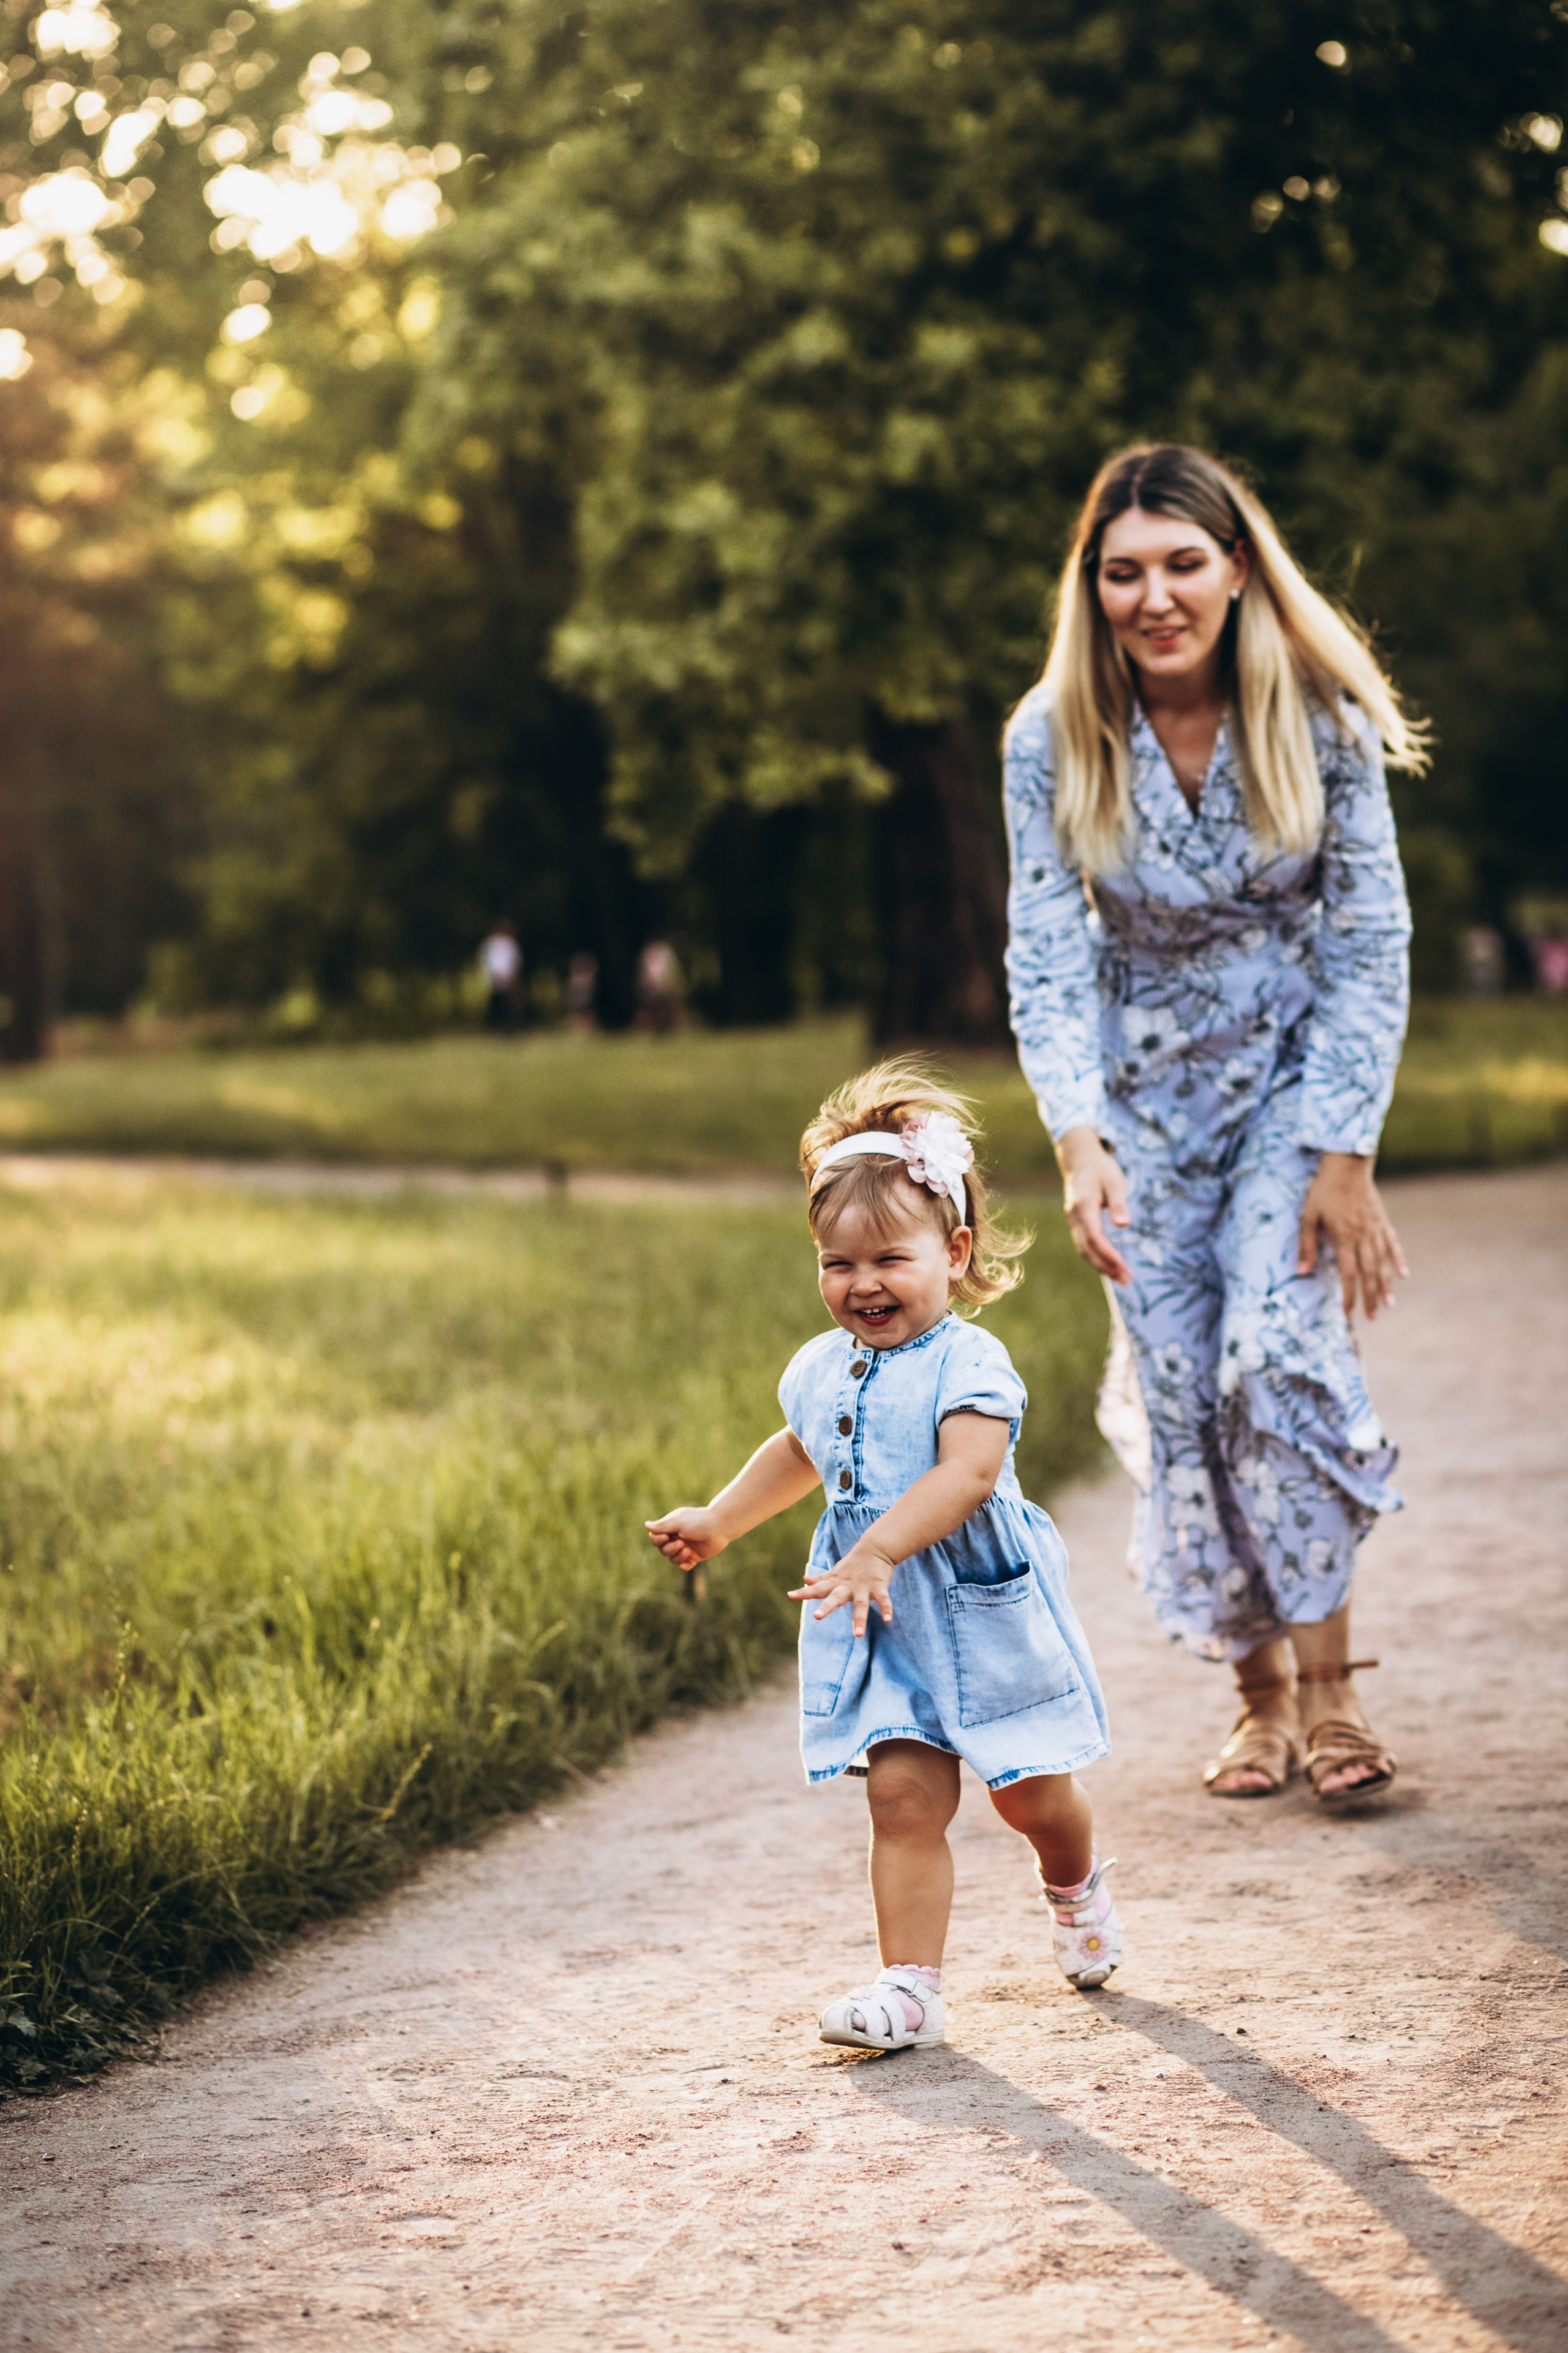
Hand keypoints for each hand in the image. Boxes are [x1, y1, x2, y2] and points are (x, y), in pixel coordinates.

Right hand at [645, 1507, 729, 1570]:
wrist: (720, 1527)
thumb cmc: (698, 1521)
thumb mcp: (678, 1522)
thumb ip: (662, 1526)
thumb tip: (646, 1525)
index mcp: (671, 1527)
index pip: (656, 1537)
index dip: (657, 1540)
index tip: (665, 1537)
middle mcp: (676, 1537)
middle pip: (662, 1549)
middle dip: (669, 1549)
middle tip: (681, 1543)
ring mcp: (685, 1547)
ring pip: (672, 1558)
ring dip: (677, 1556)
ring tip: (688, 1550)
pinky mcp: (695, 1556)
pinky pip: (684, 1565)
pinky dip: (684, 1565)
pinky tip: (687, 1564)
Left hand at [788, 1541, 895, 1637]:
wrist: (876, 1548)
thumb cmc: (853, 1564)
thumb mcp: (835, 1573)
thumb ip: (821, 1580)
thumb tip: (804, 1580)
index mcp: (836, 1584)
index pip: (817, 1589)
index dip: (804, 1592)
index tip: (790, 1595)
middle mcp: (847, 1586)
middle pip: (835, 1597)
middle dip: (827, 1607)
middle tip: (816, 1617)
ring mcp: (863, 1587)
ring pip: (860, 1604)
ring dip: (860, 1619)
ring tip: (858, 1635)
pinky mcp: (878, 1586)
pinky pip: (883, 1599)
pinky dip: (886, 1609)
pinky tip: (888, 1620)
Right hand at [1055, 1125, 1131, 1284]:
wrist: (1079, 1159)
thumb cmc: (1100, 1169)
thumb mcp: (1114, 1182)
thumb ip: (1119, 1203)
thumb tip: (1124, 1225)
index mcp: (1084, 1206)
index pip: (1095, 1238)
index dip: (1108, 1255)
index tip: (1124, 1266)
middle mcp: (1074, 1217)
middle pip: (1087, 1249)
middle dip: (1106, 1267)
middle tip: (1126, 1280)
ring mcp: (1073, 1221)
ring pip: (1084, 1250)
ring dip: (1101, 1266)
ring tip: (1121, 1278)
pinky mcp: (1076, 1223)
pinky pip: (1084, 1245)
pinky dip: (1096, 1257)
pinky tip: (1110, 1265)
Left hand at [1297, 1152, 1408, 1319]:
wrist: (1347, 1164)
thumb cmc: (1323, 1189)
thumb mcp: (1308, 1215)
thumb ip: (1306, 1244)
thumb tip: (1300, 1270)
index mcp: (1344, 1237)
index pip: (1348, 1274)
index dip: (1348, 1295)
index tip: (1348, 1313)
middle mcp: (1363, 1236)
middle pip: (1369, 1273)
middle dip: (1370, 1297)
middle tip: (1372, 1317)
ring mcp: (1375, 1229)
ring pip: (1383, 1262)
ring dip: (1386, 1285)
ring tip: (1389, 1304)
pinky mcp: (1382, 1220)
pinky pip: (1393, 1243)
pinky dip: (1398, 1259)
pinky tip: (1403, 1274)